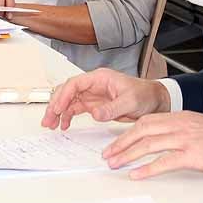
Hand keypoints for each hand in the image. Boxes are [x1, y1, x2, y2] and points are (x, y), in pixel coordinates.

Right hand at [42, 68, 169, 130]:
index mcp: (100, 78)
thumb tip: (95, 114)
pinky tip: (63, 125)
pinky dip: (67, 116)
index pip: (75, 83)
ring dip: (58, 112)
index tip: (57, 108)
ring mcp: (93, 95)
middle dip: (55, 104)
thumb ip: (113, 108)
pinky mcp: (94, 105)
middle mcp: (93, 85)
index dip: (64, 95)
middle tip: (48, 119)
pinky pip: (75, 109)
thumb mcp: (131, 101)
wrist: (154, 101)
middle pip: (67, 91)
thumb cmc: (145, 95)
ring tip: (50, 125)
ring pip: (68, 101)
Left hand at [103, 111, 202, 178]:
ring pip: (149, 144)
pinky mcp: (192, 154)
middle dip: (121, 142)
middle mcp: (178, 125)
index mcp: (178, 117)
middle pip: (141, 130)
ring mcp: (184, 139)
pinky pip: (165, 161)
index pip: (145, 121)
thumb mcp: (196, 125)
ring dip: (128, 155)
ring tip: (115, 164)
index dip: (127, 132)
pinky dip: (148, 168)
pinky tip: (137, 174)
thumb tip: (159, 138)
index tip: (114, 142)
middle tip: (108, 154)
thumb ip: (177, 129)